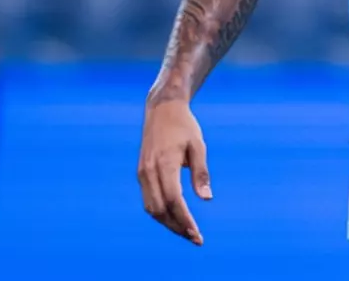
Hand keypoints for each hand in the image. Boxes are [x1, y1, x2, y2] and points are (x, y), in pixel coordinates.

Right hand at [137, 99, 211, 244]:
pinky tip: (174, 217)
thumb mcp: (198, 146)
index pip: (173, 200)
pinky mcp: (141, 173)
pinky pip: (148, 200)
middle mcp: (149, 172)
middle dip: (177, 227)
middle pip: (160, 210)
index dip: (185, 220)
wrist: (162, 109)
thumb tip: (207, 199)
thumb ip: (201, 173)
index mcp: (164, 164)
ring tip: (186, 232)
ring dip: (167, 223)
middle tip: (195, 238)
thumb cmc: (184, 126)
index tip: (197, 234)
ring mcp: (142, 173)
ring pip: (151, 208)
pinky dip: (160, 212)